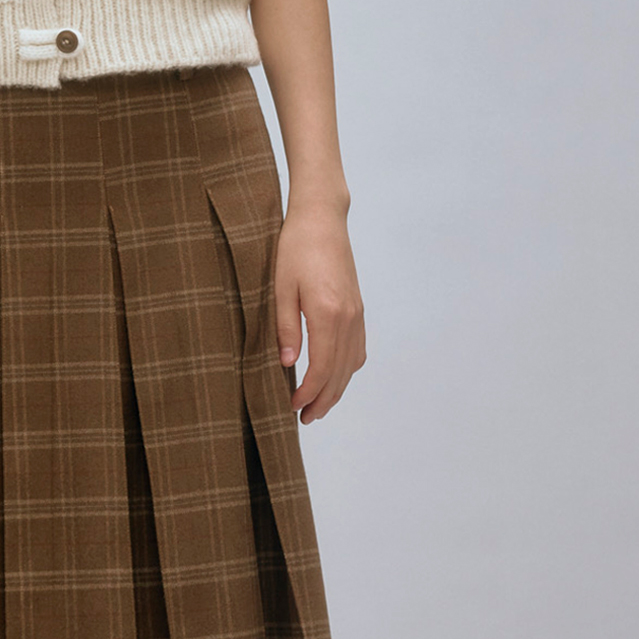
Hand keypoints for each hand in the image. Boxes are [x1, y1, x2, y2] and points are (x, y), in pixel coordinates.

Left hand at [275, 205, 365, 423]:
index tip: (292, 407)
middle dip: (323, 400)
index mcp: (328, 313)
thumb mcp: (281, 287)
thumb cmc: (295, 248)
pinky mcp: (358, 309)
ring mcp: (357, 314)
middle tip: (305, 419)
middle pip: (340, 372)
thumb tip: (289, 365)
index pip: (321, 367)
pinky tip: (334, 377)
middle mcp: (348, 317)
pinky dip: (347, 370)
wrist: (322, 220)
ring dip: (337, 389)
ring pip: (352, 364)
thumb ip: (286, 327)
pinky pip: (358, 349)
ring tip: (318, 406)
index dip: (308, 393)